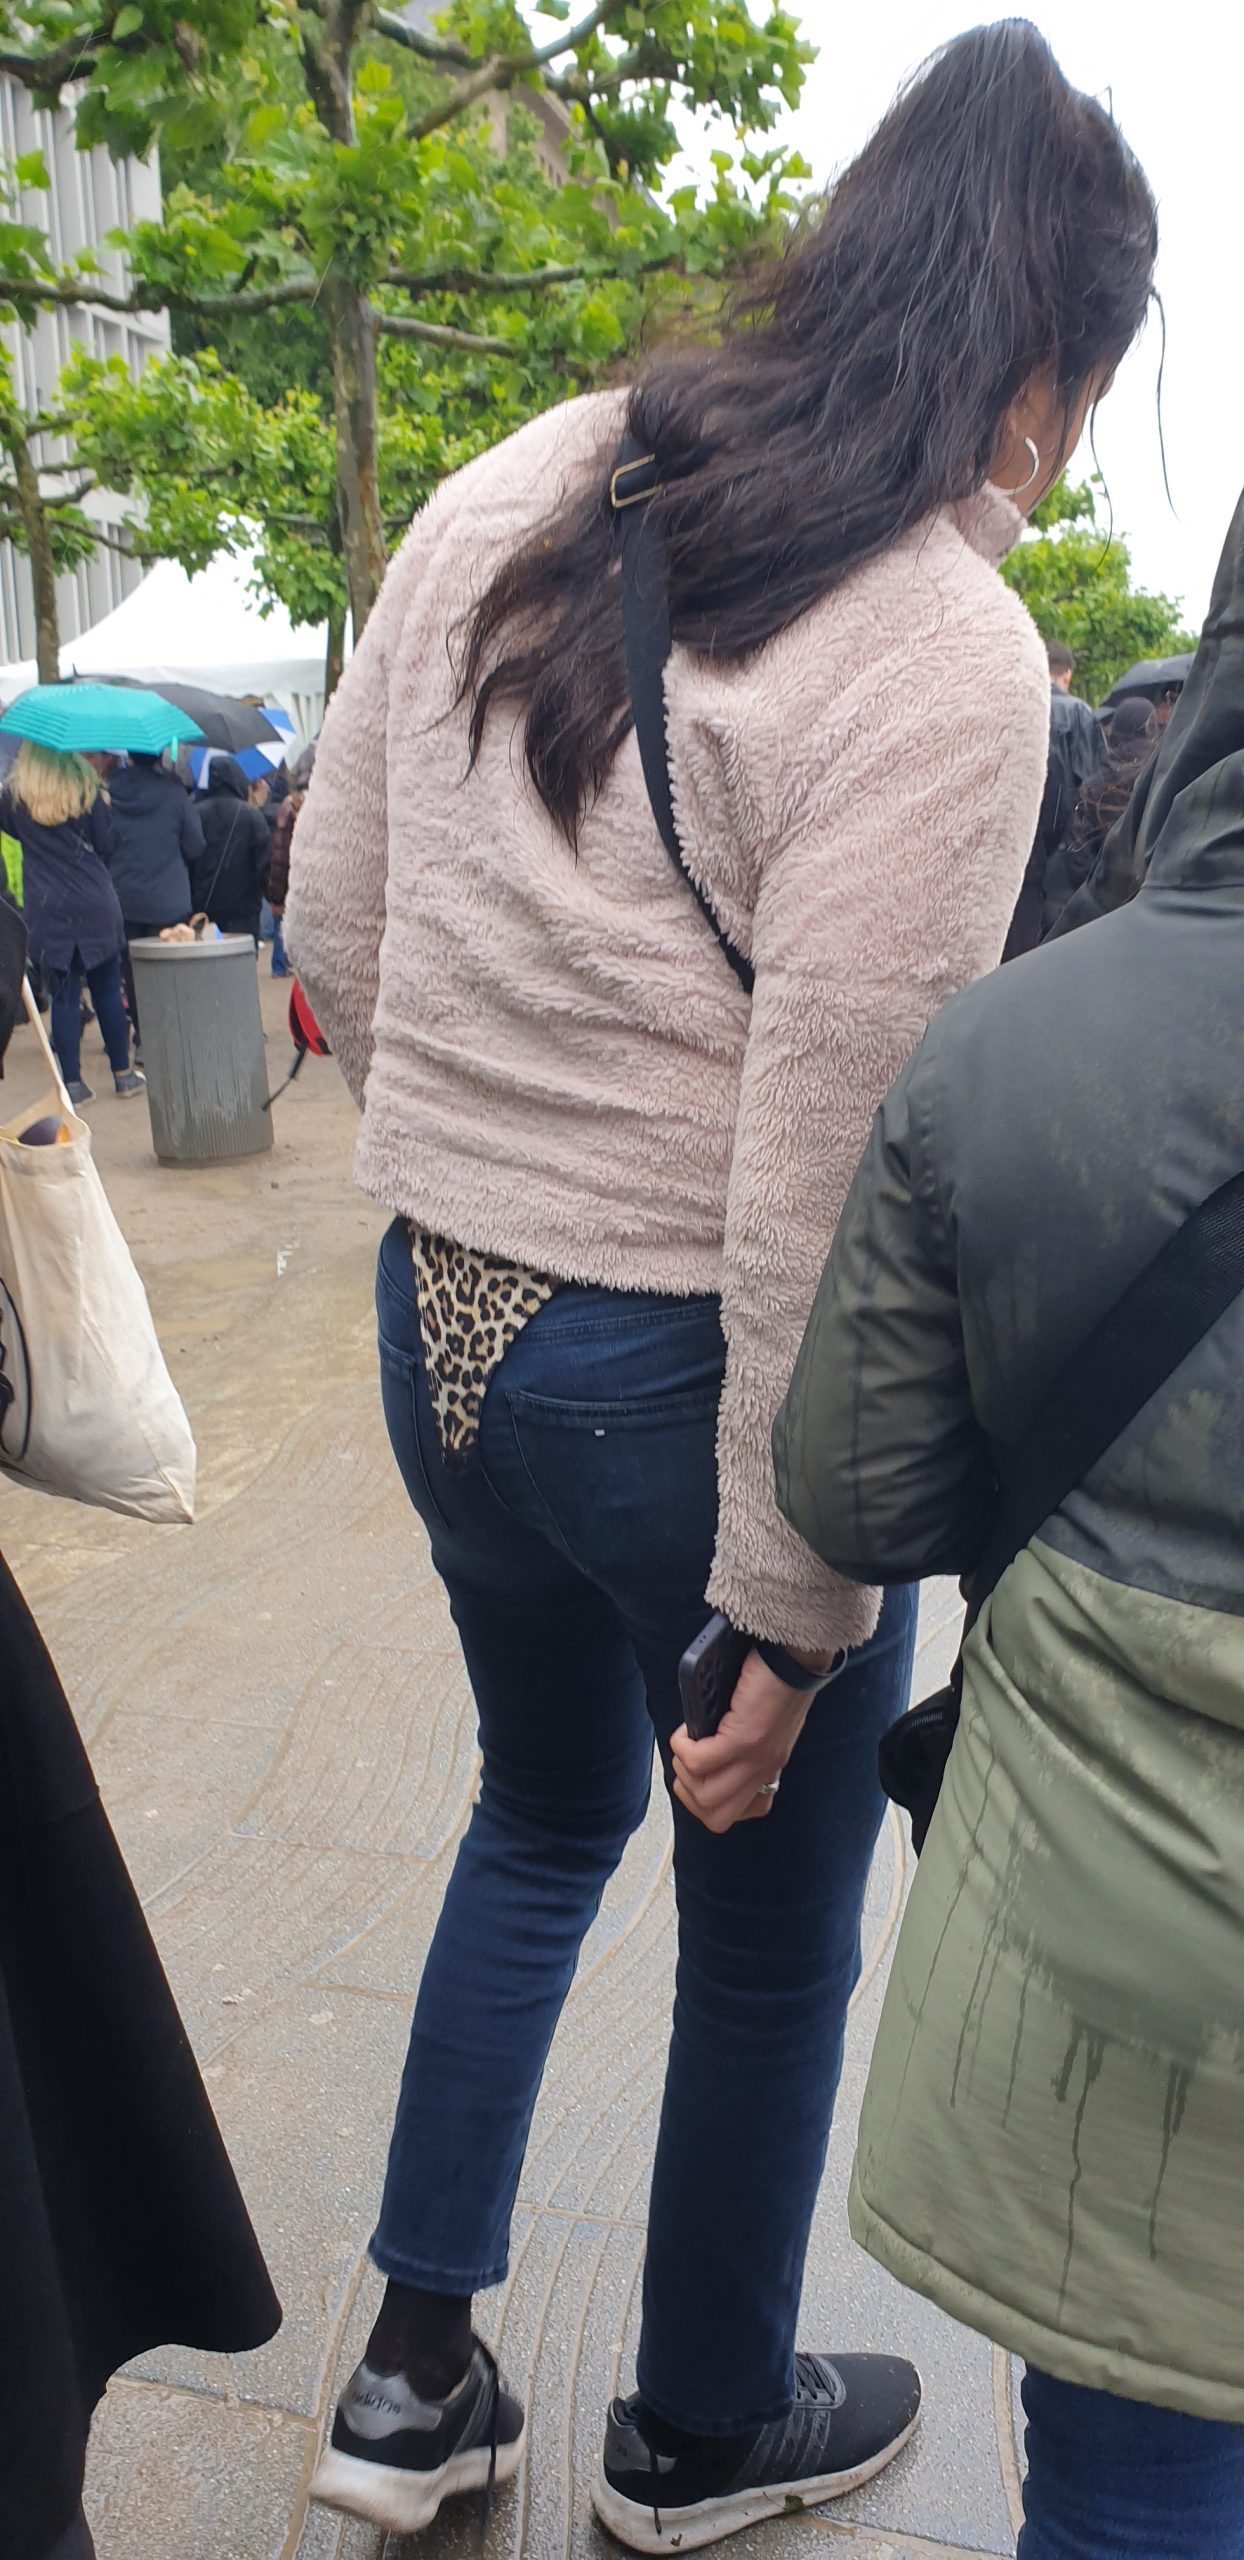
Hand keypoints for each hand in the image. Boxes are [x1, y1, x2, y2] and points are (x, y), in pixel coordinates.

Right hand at [671, 1648, 820, 1834]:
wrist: (794, 1656)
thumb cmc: (774, 1679)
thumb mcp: (763, 1722)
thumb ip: (743, 1742)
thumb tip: (706, 1747)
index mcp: (771, 1766)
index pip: (749, 1811)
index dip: (715, 1800)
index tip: (703, 1774)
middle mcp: (764, 1768)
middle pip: (718, 1817)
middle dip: (689, 1796)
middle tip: (685, 1763)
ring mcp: (755, 1757)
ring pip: (706, 1798)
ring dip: (683, 1773)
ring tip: (685, 1744)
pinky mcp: (743, 1738)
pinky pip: (699, 1761)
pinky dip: (682, 1748)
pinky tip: (684, 1731)